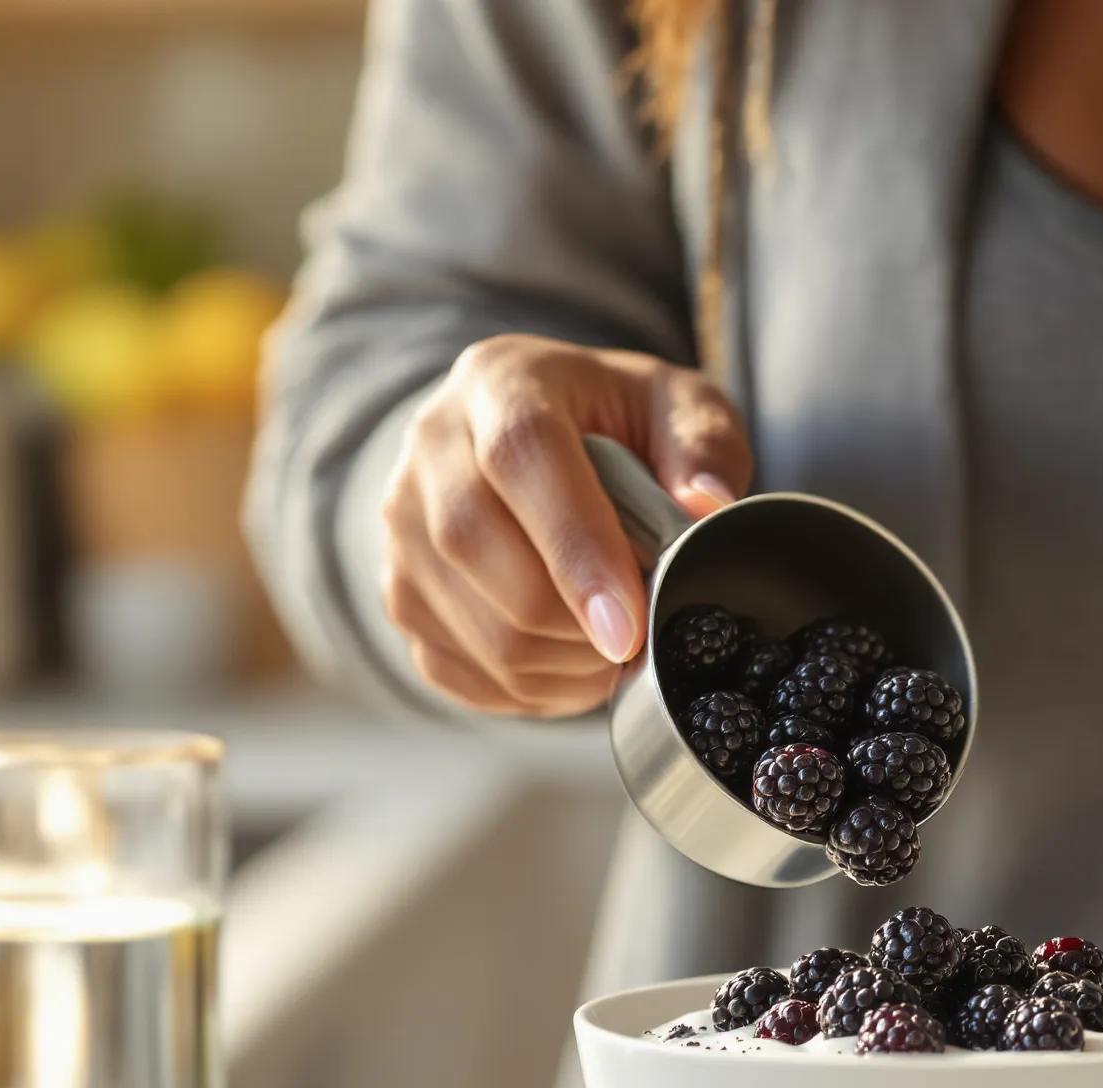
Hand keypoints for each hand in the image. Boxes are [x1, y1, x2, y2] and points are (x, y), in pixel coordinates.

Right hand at [380, 334, 752, 715]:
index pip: (521, 457)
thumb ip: (704, 446)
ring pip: (473, 625)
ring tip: (613, 651)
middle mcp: (429, 447)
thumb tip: (702, 507)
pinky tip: (572, 664)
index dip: (575, 547)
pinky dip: (529, 689)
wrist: (528, 442)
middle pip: (475, 546)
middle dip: (571, 621)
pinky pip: (458, 669)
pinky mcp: (398, 594)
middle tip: (637, 638)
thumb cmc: (614, 424)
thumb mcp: (677, 407)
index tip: (628, 624)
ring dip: (560, 664)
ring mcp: (399, 526)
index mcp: (500, 382)